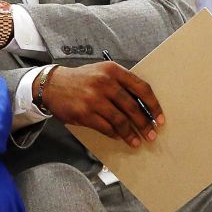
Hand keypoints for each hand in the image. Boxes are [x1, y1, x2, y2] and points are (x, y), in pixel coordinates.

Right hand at [40, 63, 163, 147]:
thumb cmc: (82, 80)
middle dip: (145, 124)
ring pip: (121, 121)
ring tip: (136, 141)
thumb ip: (121, 84)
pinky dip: (115, 134)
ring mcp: (94, 99)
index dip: (154, 106)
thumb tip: (144, 106)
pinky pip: (106, 128)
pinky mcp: (85, 113)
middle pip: (133, 107)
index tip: (160, 118)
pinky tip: (119, 137)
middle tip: (151, 134)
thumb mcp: (102, 72)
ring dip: (131, 134)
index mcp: (113, 70)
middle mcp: (105, 83)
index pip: (142, 88)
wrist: (52, 85)